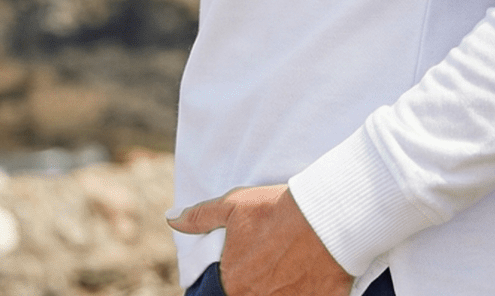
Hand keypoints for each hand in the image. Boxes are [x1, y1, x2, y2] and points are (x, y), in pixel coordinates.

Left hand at [167, 184, 352, 295]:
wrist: (324, 214)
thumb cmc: (277, 210)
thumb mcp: (234, 206)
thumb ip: (200, 217)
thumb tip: (171, 217)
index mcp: (236, 284)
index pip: (224, 293)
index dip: (231, 284)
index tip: (244, 271)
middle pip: (251, 295)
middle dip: (259, 285)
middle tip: (270, 266)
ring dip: (279, 289)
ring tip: (288, 271)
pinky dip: (304, 292)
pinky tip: (306, 279)